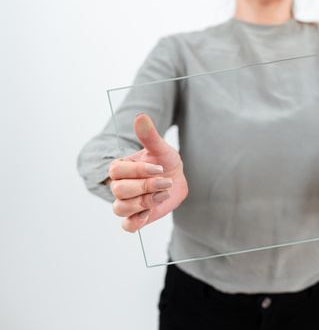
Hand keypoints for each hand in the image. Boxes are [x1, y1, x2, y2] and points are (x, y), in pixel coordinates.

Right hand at [107, 114, 187, 231]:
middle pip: (119, 191)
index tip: (159, 167)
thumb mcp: (160, 148)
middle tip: (165, 182)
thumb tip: (141, 117)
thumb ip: (149, 136)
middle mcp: (119, 186)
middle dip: (145, 186)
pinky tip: (150, 212)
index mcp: (121, 168)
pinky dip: (136, 222)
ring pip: (120, 208)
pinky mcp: (135, 218)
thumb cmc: (165, 161)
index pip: (117, 170)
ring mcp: (126, 203)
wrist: (175, 179)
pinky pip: (127, 226)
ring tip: (162, 194)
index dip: (139, 171)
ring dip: (144, 202)